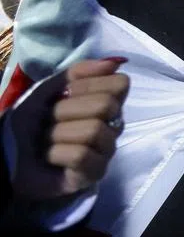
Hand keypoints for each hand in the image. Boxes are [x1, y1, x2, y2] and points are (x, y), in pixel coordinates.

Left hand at [9, 58, 129, 200]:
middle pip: (106, 105)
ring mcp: (106, 151)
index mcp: (107, 103)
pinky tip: (49, 158)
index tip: (67, 93)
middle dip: (66, 110)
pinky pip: (81, 155)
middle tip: (51, 120)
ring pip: (93, 131)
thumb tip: (116, 62)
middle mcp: (112, 126)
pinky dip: (56, 153)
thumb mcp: (48, 90)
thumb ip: (79, 72)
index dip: (90, 85)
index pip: (120, 84)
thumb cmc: (30, 121)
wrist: (7, 154)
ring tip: (46, 141)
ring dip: (58, 133)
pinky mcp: (94, 174)